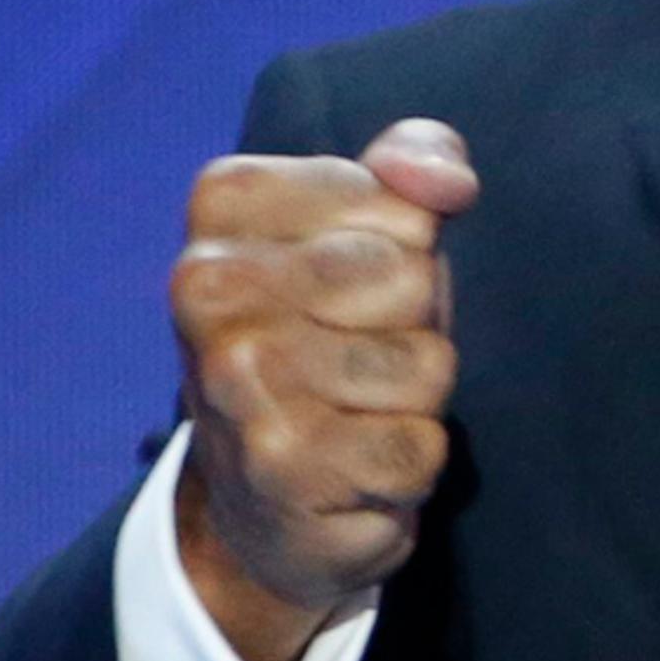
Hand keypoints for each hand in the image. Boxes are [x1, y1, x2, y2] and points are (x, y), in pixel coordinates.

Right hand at [168, 118, 476, 660]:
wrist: (261, 497)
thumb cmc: (329, 337)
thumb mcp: (367, 226)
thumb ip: (413, 163)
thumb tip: (449, 182)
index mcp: (225, 204)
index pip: (403, 207)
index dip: (408, 252)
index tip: (351, 289)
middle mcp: (210, 288)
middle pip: (415, 281)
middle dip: (414, 328)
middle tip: (356, 359)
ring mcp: (239, 382)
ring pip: (426, 367)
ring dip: (415, 402)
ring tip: (355, 413)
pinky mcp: (281, 470)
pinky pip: (419, 447)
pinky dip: (409, 467)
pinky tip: (354, 470)